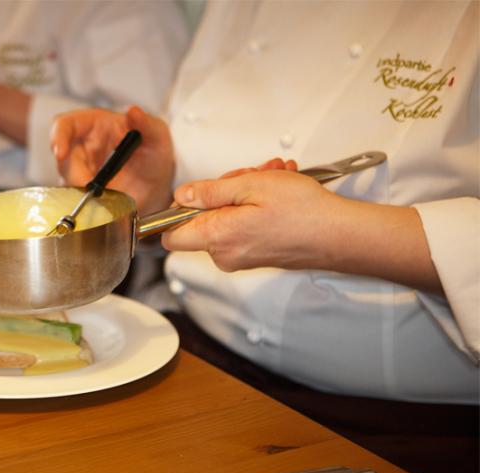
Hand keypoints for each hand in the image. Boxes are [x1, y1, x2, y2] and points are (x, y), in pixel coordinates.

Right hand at [51, 106, 174, 213]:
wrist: (156, 186)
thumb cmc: (154, 154)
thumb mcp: (157, 136)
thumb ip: (147, 124)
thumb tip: (134, 111)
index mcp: (93, 124)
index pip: (65, 124)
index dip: (59, 136)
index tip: (61, 153)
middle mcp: (81, 145)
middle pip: (62, 158)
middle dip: (74, 174)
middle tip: (91, 187)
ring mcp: (78, 169)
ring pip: (66, 180)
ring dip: (80, 191)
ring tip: (106, 196)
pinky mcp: (80, 190)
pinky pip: (73, 198)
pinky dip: (85, 203)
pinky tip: (103, 203)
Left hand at [162, 164, 336, 271]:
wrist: (341, 235)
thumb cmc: (303, 211)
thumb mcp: (250, 186)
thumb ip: (209, 192)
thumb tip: (182, 196)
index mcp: (217, 238)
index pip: (171, 235)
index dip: (176, 211)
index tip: (195, 193)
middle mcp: (225, 254)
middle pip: (203, 219)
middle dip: (224, 191)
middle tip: (251, 175)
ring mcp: (241, 258)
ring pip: (226, 218)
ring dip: (246, 193)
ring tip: (273, 178)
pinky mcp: (256, 255)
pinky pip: (243, 226)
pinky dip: (256, 206)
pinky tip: (278, 190)